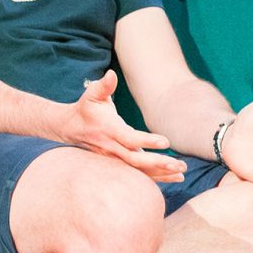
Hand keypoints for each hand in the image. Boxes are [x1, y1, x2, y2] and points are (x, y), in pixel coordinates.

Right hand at [62, 70, 186, 182]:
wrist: (71, 128)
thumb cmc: (86, 108)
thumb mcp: (92, 94)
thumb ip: (104, 86)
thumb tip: (111, 74)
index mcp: (109, 129)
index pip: (129, 138)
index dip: (146, 141)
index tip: (166, 141)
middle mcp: (112, 147)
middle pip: (136, 160)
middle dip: (158, 163)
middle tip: (179, 164)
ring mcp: (115, 158)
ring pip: (138, 171)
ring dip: (161, 173)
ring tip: (181, 173)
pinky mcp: (119, 164)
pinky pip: (138, 174)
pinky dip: (156, 177)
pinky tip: (174, 177)